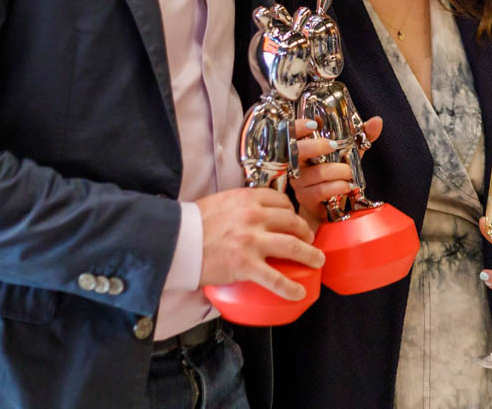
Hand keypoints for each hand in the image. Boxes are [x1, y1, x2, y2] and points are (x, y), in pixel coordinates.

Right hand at [195, 188, 322, 299]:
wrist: (174, 242)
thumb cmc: (192, 224)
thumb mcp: (220, 202)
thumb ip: (239, 205)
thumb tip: (250, 212)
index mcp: (248, 199)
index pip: (281, 202)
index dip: (292, 212)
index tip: (294, 221)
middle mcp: (255, 217)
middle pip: (293, 223)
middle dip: (306, 233)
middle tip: (310, 241)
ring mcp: (252, 241)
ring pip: (294, 247)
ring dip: (310, 256)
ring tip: (317, 262)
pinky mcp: (246, 266)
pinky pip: (276, 279)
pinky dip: (291, 287)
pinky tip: (299, 292)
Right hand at [290, 116, 382, 227]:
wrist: (328, 206)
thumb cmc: (336, 175)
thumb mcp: (349, 153)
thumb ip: (362, 136)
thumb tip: (376, 121)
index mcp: (304, 148)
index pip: (294, 133)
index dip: (299, 126)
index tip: (314, 123)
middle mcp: (296, 164)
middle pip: (300, 150)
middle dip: (319, 146)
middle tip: (335, 147)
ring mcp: (298, 182)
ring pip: (318, 173)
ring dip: (340, 172)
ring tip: (350, 174)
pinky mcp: (305, 198)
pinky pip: (322, 190)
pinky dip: (339, 187)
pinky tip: (347, 186)